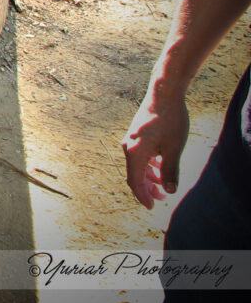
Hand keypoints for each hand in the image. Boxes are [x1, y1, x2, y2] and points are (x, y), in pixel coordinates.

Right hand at [121, 89, 189, 208]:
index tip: (152, 207)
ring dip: (148, 177)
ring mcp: (131, 139)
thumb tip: (169, 191)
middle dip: (146, 189)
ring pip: (136, 165)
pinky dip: (148, 165)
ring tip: (163, 184)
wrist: (163, 94)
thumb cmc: (170, 121)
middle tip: (161, 199)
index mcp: (134, 153)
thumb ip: (170, 171)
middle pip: (134, 175)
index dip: (143, 196)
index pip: (135, 181)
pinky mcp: (136, 134)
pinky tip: (160, 165)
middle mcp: (128, 147)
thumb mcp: (173, 149)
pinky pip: (139, 155)